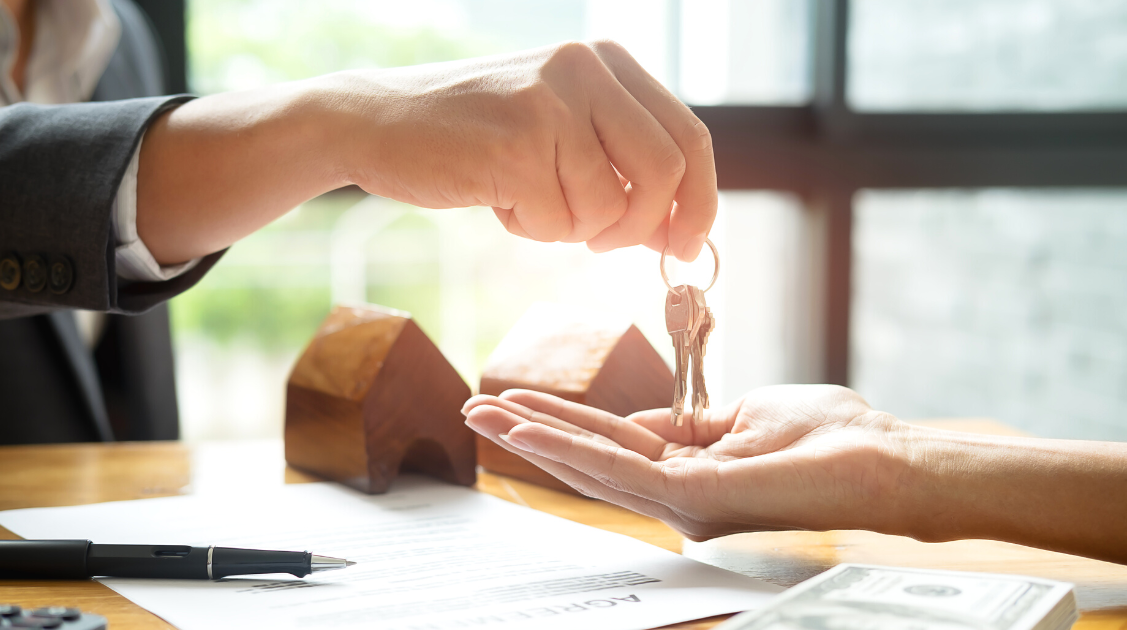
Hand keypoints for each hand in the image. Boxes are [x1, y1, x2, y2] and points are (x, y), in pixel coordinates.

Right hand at [139, 41, 714, 264]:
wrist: (375, 123)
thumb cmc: (474, 138)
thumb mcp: (561, 135)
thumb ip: (621, 168)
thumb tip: (684, 233)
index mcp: (607, 60)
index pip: (689, 135)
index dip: (699, 200)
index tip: (687, 246)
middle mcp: (586, 68)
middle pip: (668, 170)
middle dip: (643, 226)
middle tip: (603, 244)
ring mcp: (551, 101)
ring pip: (610, 208)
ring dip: (571, 228)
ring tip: (526, 201)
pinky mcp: (517, 142)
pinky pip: (558, 222)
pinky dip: (532, 229)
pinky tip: (497, 198)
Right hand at [462, 385, 915, 540]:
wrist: (881, 461)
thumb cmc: (832, 437)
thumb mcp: (747, 413)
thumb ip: (695, 420)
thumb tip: (656, 418)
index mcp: (691, 467)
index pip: (615, 443)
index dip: (566, 421)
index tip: (523, 401)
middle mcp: (679, 491)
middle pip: (592, 457)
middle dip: (532, 431)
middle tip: (475, 410)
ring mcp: (684, 499)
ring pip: (595, 466)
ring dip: (537, 438)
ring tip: (485, 416)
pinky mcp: (694, 497)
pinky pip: (620, 469)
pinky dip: (570, 448)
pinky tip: (532, 431)